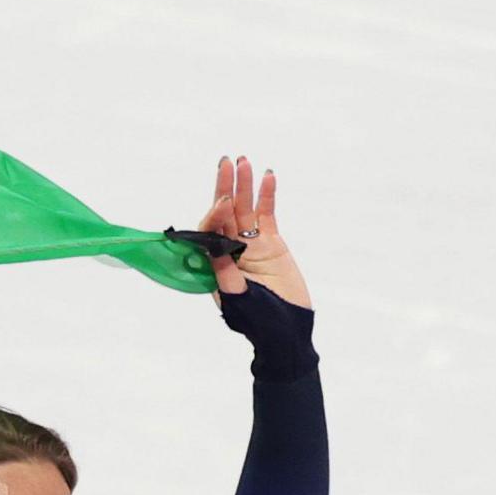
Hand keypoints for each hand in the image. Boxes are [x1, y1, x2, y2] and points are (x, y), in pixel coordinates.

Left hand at [200, 157, 306, 308]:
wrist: (287, 332)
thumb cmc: (259, 323)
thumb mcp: (238, 300)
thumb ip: (224, 274)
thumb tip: (212, 248)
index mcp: (213, 265)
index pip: (209, 232)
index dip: (213, 215)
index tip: (222, 202)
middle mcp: (229, 251)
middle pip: (224, 214)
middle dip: (224, 188)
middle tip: (226, 162)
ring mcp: (250, 245)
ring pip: (245, 210)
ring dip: (244, 186)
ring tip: (243, 161)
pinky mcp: (272, 243)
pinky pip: (268, 215)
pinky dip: (267, 196)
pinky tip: (268, 177)